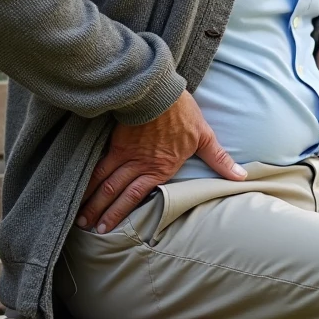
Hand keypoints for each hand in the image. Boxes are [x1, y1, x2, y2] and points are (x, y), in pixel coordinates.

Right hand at [76, 91, 245, 232]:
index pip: (136, 197)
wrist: (159, 90)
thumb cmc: (182, 112)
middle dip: (100, 212)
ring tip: (79, 215)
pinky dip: (87, 177)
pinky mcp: (115, 140)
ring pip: (103, 181)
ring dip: (90, 199)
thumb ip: (220, 159)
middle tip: (87, 227)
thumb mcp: (205, 136)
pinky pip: (98, 163)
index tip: (107, 228)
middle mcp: (139, 164)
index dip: (120, 213)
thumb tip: (241, 176)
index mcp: (160, 167)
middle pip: (115, 192)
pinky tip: (77, 186)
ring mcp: (125, 153)